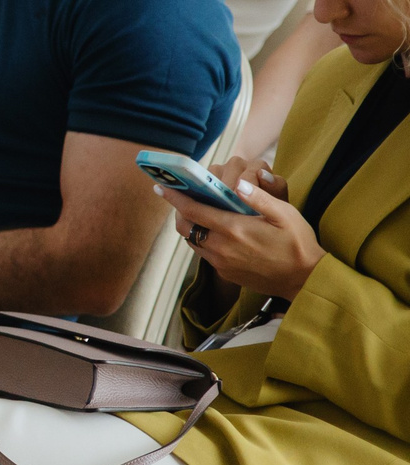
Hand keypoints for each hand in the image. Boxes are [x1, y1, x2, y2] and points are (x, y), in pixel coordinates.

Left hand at [157, 166, 322, 300]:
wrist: (304, 280)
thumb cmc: (298, 244)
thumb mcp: (286, 215)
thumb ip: (260, 198)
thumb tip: (238, 184)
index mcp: (234, 229)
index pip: (193, 210)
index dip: (175, 197)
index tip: (160, 186)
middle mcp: (221, 248)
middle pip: (185, 227)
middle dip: (179, 211)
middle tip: (181, 198)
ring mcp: (221, 263)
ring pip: (192, 241)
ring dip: (190, 226)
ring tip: (195, 212)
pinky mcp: (225, 273)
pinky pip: (203, 253)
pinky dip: (201, 240)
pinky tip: (213, 231)